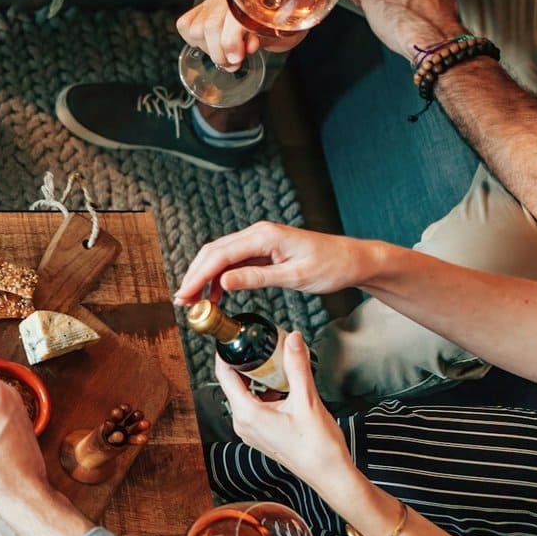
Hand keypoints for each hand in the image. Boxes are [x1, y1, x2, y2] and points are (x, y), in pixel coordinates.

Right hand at [174, 221, 373, 304]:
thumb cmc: (331, 266)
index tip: (185, 295)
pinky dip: (220, 277)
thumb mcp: (295, 277)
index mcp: (264, 236)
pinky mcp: (262, 249)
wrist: (352, 260)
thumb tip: (223, 282)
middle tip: (184, 301)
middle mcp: (257, 233)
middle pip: (213, 252)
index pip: (220, 255)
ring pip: (220, 256)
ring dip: (204, 277)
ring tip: (195, 301)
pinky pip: (234, 261)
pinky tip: (216, 295)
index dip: (198, 276)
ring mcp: (259, 240)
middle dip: (195, 276)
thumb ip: (256, 278)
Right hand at [176, 0, 302, 70]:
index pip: (231, 18)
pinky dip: (193, 40)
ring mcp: (213, 2)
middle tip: (232, 63)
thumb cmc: (281, 23)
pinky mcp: (201, 9)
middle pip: (210, 25)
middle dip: (219, 52)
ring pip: (195, 27)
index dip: (231, 42)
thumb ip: (264, 38)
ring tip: (224, 54)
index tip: (237, 60)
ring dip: (208, 49)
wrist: (277, 9)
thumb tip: (248, 47)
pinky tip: (210, 44)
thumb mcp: (281, 33)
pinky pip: (185, 24)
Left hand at [216, 330, 354, 490]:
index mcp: (247, 414)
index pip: (224, 375)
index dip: (226, 354)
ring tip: (277, 366)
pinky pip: (255, 408)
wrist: (331, 476)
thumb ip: (297, 366)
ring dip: (259, 380)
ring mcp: (251, 432)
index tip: (234, 338)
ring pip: (246, 396)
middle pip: (235, 384)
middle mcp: (243, 424)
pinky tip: (284, 389)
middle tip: (262, 347)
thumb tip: (291, 339)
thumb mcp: (307, 400)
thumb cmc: (319, 446)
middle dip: (248, 364)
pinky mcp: (261, 436)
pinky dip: (265, 395)